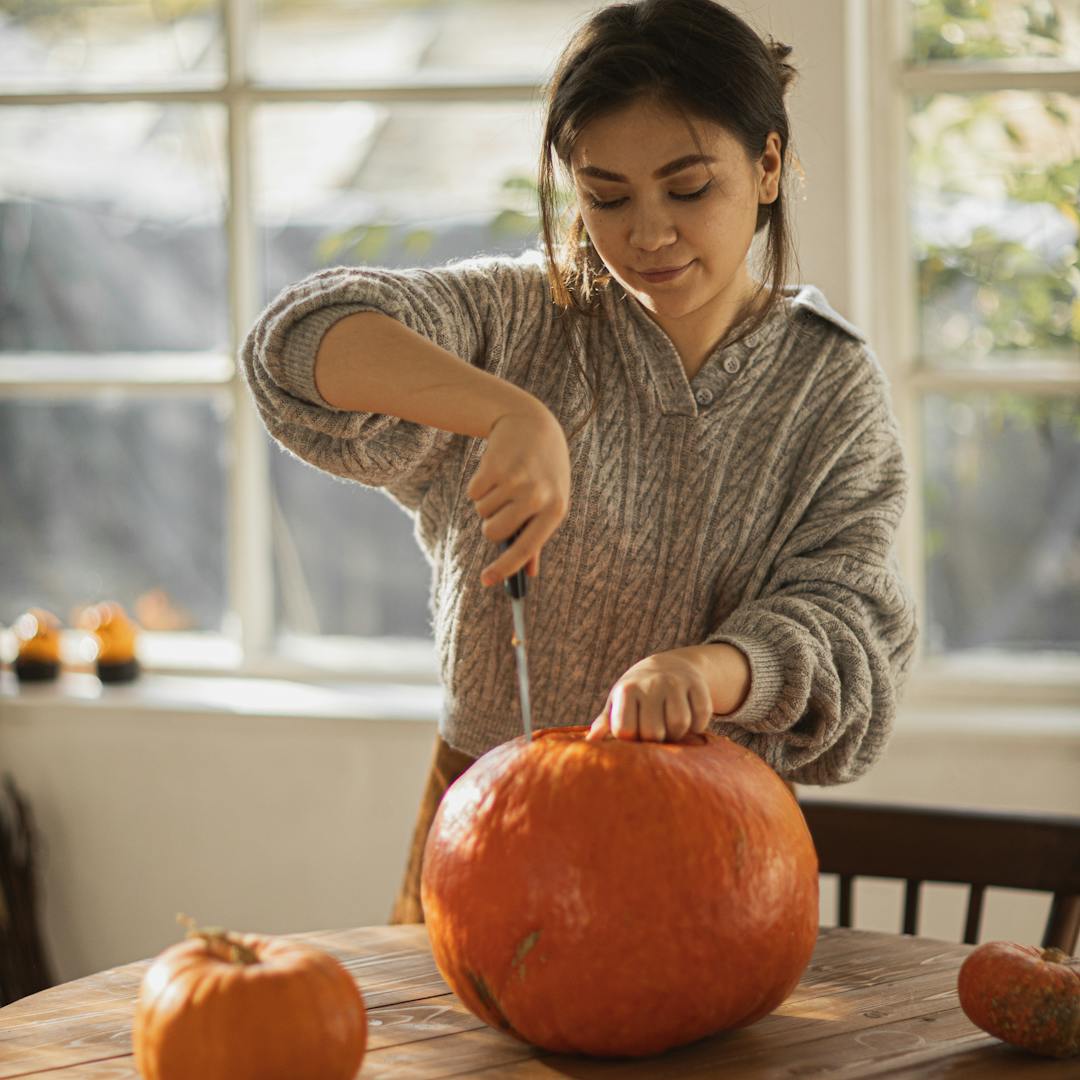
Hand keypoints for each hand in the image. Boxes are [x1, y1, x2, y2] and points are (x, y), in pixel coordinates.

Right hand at [468, 400, 570, 585]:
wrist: (532, 424)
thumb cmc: (544, 471)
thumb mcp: (550, 501)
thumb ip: (537, 538)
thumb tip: (528, 575)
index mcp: (555, 510)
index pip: (526, 549)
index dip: (504, 569)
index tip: (485, 580)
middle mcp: (537, 497)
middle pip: (493, 533)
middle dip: (491, 525)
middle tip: (502, 508)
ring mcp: (515, 481)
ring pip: (482, 512)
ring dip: (487, 501)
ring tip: (505, 482)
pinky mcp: (494, 467)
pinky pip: (473, 493)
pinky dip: (479, 486)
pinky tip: (495, 470)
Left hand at [586, 649, 714, 743]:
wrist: (668, 666)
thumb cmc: (637, 693)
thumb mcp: (618, 703)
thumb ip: (605, 723)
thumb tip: (590, 741)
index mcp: (627, 690)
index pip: (626, 731)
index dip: (631, 740)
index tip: (634, 734)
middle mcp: (651, 684)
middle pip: (654, 732)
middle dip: (655, 740)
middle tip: (655, 733)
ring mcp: (676, 683)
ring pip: (679, 725)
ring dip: (677, 734)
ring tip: (671, 728)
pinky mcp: (697, 685)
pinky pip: (701, 717)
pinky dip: (697, 726)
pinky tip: (689, 721)